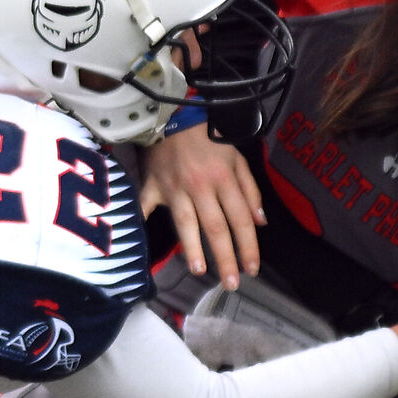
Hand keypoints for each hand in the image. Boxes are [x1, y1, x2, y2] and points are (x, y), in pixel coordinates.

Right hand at [142, 123, 264, 290]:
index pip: (240, 219)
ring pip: (185, 223)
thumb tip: (260, 222)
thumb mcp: (237, 157)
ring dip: (192, 249)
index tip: (252, 269)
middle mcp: (201, 187)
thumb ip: (249, 190)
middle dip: (225, 258)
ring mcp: (174, 189)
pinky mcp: (152, 186)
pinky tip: (138, 242)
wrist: (175, 114)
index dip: (248, 246)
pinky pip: (145, 206)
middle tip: (231, 284)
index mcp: (224, 179)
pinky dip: (141, 222)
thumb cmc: (209, 137)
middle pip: (216, 227)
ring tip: (199, 271)